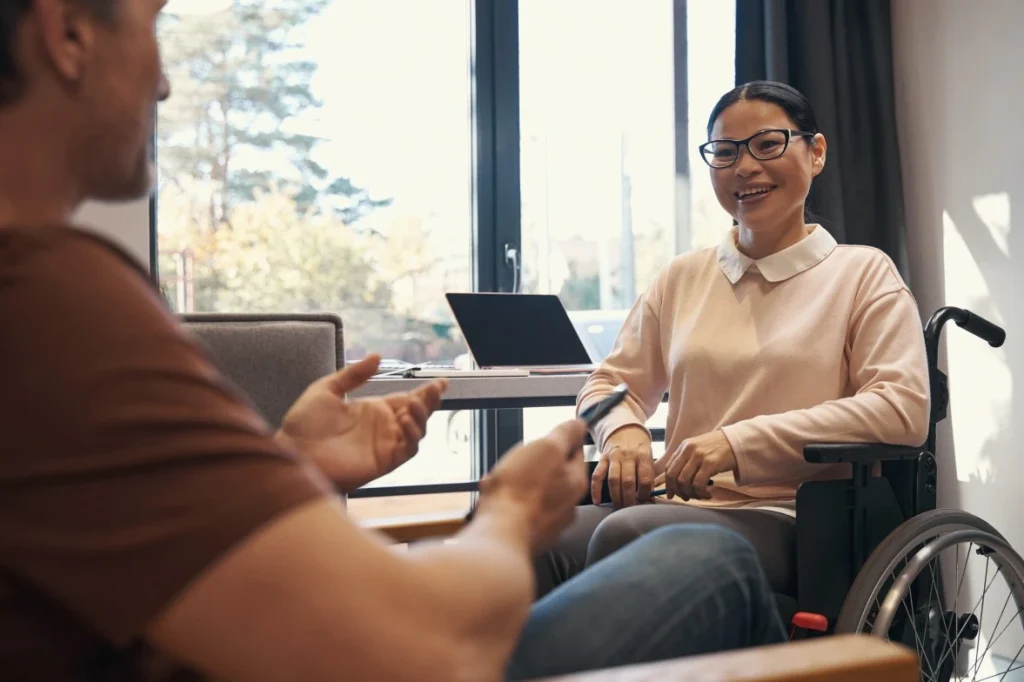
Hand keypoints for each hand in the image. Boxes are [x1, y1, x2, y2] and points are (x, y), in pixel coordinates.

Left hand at [276, 354, 446, 491]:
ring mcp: (384, 445)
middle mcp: (383, 428)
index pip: (406, 399)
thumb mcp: (326, 389)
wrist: (292, 452)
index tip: (441, 380)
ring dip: (421, 417)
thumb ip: (353, 374)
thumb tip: (378, 356)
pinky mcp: (383, 461)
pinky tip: (405, 421)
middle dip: (430, 401)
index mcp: (372, 410)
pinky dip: (412, 435)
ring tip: (413, 404)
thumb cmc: (303, 425)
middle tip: (436, 388)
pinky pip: (408, 450)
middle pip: (418, 413)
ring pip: (417, 431)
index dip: (425, 391)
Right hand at [476, 419, 588, 553]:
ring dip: (516, 484)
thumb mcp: (547, 449)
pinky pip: (518, 513)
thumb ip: (565, 435)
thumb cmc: (522, 489)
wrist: (499, 535)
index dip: (560, 441)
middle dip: (533, 465)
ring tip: (497, 481)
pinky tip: (491, 499)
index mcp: (576, 484)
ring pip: (532, 495)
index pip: (576, 454)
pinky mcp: (527, 539)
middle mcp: (567, 508)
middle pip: (553, 476)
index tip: (543, 438)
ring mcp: (547, 527)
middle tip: (515, 460)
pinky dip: (507, 504)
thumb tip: (580, 424)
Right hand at [591, 425, 652, 507]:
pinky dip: (595, 489)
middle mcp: (627, 455)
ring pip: (613, 480)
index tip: (644, 500)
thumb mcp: (649, 458)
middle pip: (628, 481)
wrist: (625, 430)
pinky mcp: (602, 458)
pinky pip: (597, 475)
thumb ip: (649, 476)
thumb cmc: (640, 448)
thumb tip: (650, 501)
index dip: (645, 493)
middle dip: (629, 499)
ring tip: (619, 508)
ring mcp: (613, 456)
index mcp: (643, 455)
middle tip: (630, 510)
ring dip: (616, 497)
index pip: (645, 478)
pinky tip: (597, 502)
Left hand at [656, 430, 736, 500]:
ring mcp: (699, 456)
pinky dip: (700, 493)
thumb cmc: (719, 448)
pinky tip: (707, 494)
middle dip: (678, 491)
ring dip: (690, 494)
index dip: (669, 484)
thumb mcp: (699, 449)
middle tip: (686, 498)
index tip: (671, 494)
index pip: (669, 468)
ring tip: (700, 496)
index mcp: (684, 446)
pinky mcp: (710, 463)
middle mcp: (688, 449)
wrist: (739, 442)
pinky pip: (698, 484)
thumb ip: (687, 462)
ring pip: (684, 482)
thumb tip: (676, 484)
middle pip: (674, 476)